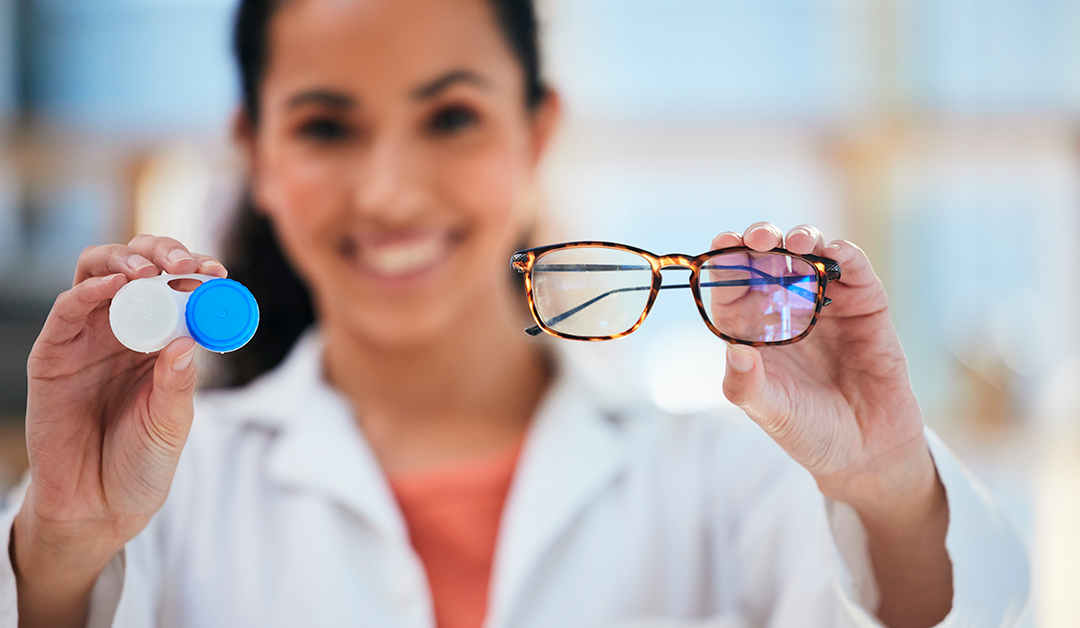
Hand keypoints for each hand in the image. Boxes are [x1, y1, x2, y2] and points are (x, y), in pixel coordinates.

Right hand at [13, 235, 225, 627]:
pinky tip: (116, 286)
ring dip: (125, 260)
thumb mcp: (172, 422)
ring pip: (98, 273)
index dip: (196, 271)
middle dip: (162, 253)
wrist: (97, 507)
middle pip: (137, 267)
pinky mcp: (52, 354)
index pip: (176, 287)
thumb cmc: (142, 462)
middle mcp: (123, 330)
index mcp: (159, 340)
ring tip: (151, 270)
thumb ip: (178, 382)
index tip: (219, 271)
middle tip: (186, 263)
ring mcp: (86, 339)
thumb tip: (188, 340)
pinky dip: (90, 289)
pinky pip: (66, 309)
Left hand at [715, 223, 951, 625]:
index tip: (721, 244)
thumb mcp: (768, 411)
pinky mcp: (865, 306)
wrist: (865, 451)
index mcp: (752, 327)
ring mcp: (826, 303)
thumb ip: (746, 385)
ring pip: (810, 254)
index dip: (725, 262)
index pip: (732, 285)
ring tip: (797, 243)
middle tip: (758, 239)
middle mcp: (785, 307)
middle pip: (768, 259)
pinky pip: (854, 271)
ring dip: (802, 239)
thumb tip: (734, 352)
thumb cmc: (806, 429)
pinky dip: (845, 256)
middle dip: (761, 241)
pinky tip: (836, 253)